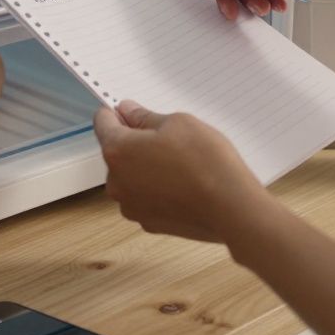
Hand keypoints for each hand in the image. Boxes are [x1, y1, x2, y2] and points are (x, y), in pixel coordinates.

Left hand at [94, 100, 272, 242]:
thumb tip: (128, 112)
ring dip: (146, 168)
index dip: (116, 114)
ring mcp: (131, 206)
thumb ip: (144, 117)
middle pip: (116, 152)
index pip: (102, 123)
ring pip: (131, 177)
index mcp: (117, 151)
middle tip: (169, 139)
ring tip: (180, 165)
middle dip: (135, 142)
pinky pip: (145, 198)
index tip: (131, 112)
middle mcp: (116, 182)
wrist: (232, 209)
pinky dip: (157, 189)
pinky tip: (182, 185)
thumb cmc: (206, 162)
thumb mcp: (178, 123)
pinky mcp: (148, 223)